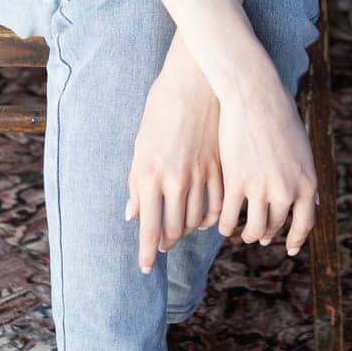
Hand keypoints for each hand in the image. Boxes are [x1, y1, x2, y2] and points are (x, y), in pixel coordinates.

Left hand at [125, 66, 223, 273]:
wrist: (194, 82)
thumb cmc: (161, 110)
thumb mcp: (141, 145)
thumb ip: (136, 183)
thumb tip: (131, 214)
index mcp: (150, 174)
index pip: (148, 227)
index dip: (147, 252)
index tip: (146, 268)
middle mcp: (175, 180)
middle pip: (172, 229)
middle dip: (166, 242)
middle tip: (162, 247)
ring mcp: (200, 175)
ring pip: (195, 220)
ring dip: (186, 231)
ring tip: (180, 232)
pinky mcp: (220, 167)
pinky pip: (218, 205)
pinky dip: (210, 218)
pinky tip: (204, 218)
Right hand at [216, 67, 317, 258]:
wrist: (256, 95)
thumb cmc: (280, 114)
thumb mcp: (303, 148)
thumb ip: (305, 177)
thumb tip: (312, 202)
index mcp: (307, 183)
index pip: (304, 224)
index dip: (295, 239)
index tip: (288, 247)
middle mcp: (286, 191)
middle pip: (276, 225)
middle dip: (268, 233)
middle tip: (260, 237)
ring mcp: (260, 188)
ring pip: (253, 227)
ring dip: (247, 234)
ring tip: (241, 234)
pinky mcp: (235, 182)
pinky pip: (229, 215)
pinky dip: (225, 225)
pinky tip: (222, 225)